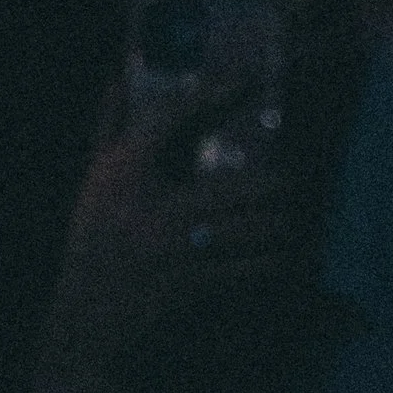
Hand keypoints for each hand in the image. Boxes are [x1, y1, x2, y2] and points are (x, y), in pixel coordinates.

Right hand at [37, 83, 296, 392]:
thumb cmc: (93, 238)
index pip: (170, 118)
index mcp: (126, 172)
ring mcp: (178, 250)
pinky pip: (249, 270)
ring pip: (251, 232)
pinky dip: (275, 262)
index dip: (210, 94)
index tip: (246, 78)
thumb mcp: (92, 179)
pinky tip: (291, 255)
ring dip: (285, 224)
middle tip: (301, 173)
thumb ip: (107, 126)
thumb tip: (115, 75)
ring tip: (304, 215)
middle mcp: (155, 207)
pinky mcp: (195, 286)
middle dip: (278, 182)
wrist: (87, 318)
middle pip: (234, 186)